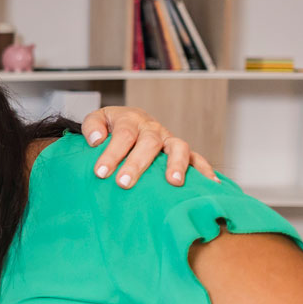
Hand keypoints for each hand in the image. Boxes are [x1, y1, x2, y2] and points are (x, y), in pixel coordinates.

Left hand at [81, 106, 217, 187]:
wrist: (128, 120)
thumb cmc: (111, 126)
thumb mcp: (97, 119)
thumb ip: (92, 126)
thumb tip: (96, 140)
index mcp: (130, 120)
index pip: (122, 136)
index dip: (112, 154)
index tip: (100, 172)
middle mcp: (152, 129)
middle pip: (148, 143)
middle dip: (136, 164)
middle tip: (124, 182)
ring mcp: (169, 139)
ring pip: (178, 147)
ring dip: (176, 164)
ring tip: (173, 182)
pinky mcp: (181, 151)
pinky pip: (196, 158)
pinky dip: (204, 169)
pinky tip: (210, 183)